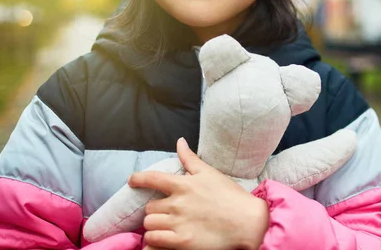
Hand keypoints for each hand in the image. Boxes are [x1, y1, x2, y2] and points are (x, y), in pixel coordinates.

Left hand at [129, 138, 269, 249]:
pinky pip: (153, 241)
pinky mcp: (182, 242)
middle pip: (149, 208)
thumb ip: (190, 158)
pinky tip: (161, 240)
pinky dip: (153, 242)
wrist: (248, 220)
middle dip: (155, 211)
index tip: (132, 181)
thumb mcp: (209, 172)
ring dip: (154, 227)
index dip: (138, 179)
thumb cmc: (230, 195)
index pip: (152, 179)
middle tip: (168, 214)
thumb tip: (179, 141)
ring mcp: (178, 222)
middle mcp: (178, 202)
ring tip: (167, 227)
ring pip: (149, 225)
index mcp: (183, 184)